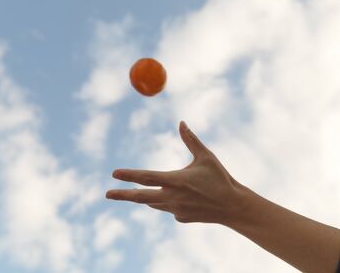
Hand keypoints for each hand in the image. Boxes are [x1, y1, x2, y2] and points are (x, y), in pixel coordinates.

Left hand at [106, 121, 245, 224]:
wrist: (233, 207)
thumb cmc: (220, 178)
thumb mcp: (206, 156)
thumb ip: (191, 140)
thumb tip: (181, 122)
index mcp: (176, 180)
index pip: (146, 177)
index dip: (129, 175)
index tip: (114, 173)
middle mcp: (172, 197)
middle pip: (140, 197)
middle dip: (122, 195)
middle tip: (106, 194)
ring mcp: (176, 210)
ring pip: (154, 202)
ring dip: (149, 196)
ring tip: (152, 189)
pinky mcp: (181, 218)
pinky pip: (169, 207)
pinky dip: (169, 201)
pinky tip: (186, 197)